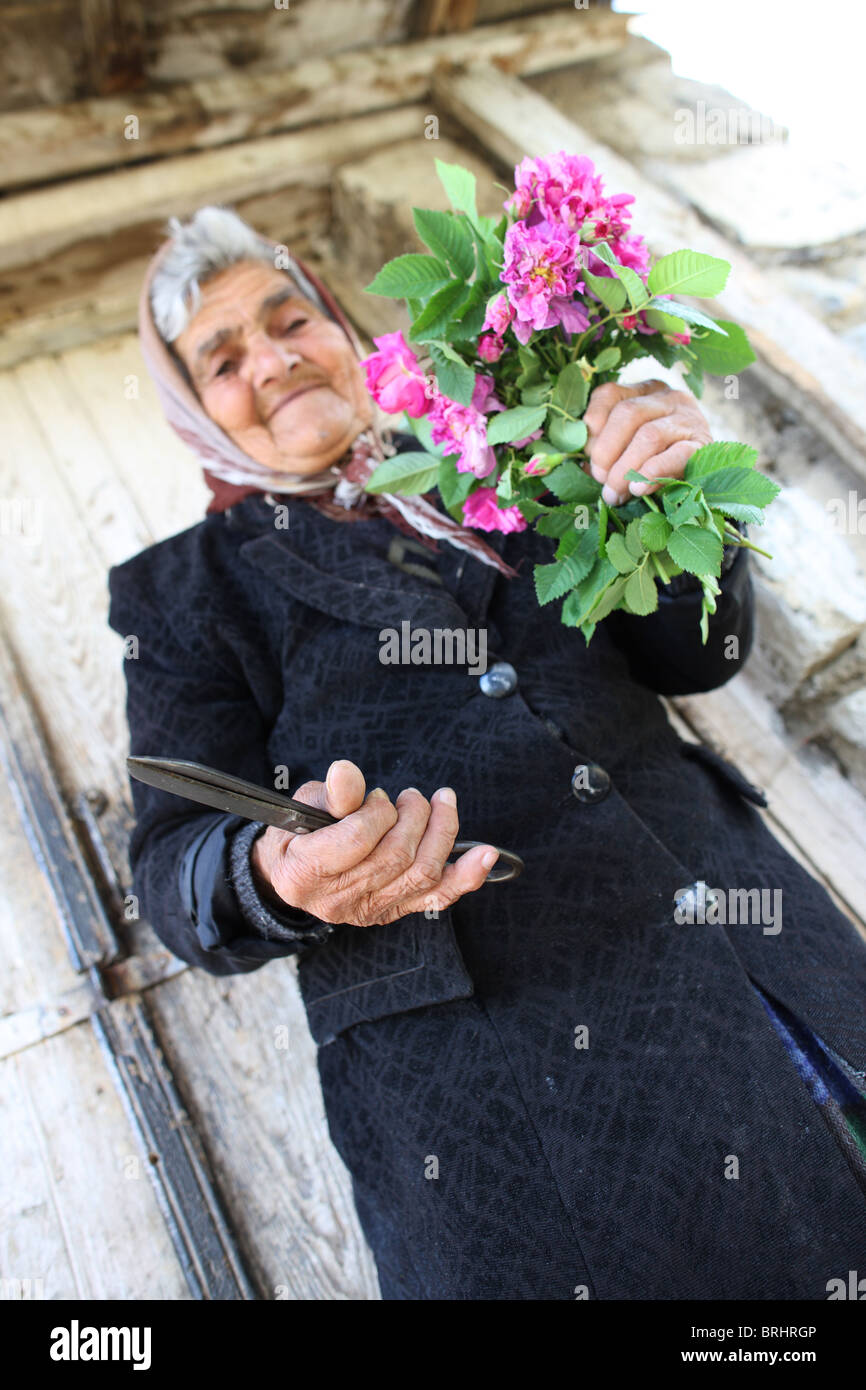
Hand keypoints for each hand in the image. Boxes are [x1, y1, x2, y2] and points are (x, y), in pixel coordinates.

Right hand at [250, 759, 499, 926]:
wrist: (294, 872)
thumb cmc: (299, 833)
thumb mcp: (305, 804)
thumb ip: (332, 793)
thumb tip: (347, 771)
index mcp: (306, 872)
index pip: (358, 839)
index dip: (376, 811)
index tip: (377, 799)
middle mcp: (339, 900)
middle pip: (397, 856)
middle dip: (414, 816)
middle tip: (410, 797)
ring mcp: (370, 910)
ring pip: (423, 873)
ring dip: (441, 831)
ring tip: (437, 804)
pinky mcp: (395, 911)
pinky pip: (438, 896)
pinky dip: (467, 875)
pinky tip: (487, 854)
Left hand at [583, 379, 712, 506]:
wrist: (710, 470)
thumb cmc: (656, 458)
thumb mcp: (628, 443)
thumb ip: (606, 446)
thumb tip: (582, 465)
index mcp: (643, 391)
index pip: (610, 394)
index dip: (594, 422)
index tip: (586, 452)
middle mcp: (668, 398)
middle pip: (628, 414)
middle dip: (607, 451)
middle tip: (600, 479)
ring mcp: (689, 419)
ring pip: (649, 435)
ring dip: (625, 468)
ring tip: (614, 493)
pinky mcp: (704, 445)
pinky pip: (677, 455)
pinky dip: (654, 472)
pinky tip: (639, 488)